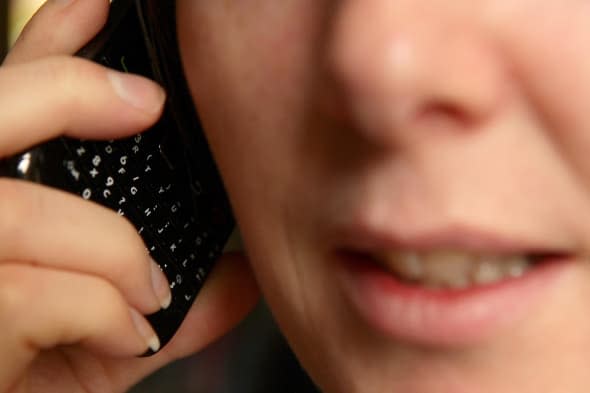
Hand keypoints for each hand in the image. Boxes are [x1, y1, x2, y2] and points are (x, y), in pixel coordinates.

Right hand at [0, 1, 258, 391]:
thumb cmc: (36, 376)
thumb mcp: (110, 332)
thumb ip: (177, 304)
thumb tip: (245, 274)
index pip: (13, 92)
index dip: (56, 38)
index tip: (105, 2)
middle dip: (70, 86)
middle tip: (147, 101)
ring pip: (26, 216)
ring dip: (113, 254)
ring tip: (149, 295)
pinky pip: (38, 292)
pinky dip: (100, 314)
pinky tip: (126, 337)